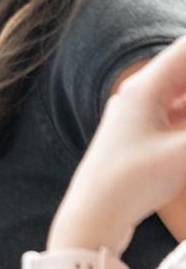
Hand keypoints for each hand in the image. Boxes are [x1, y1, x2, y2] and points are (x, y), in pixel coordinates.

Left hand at [51, 33, 185, 252]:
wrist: (92, 216)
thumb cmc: (130, 182)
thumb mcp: (184, 155)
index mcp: (144, 90)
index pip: (185, 52)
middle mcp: (140, 98)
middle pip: (184, 75)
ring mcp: (141, 119)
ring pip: (183, 98)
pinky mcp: (145, 141)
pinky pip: (178, 119)